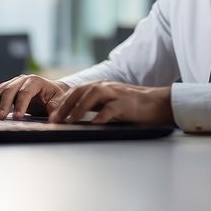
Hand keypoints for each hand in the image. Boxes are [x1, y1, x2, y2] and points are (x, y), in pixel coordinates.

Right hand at [0, 75, 69, 119]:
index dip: (21, 104)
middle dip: (4, 104)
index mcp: (35, 81)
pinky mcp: (7, 90)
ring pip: (0, 91)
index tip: (18, 117)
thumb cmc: (56, 96)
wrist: (51, 92)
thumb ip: (56, 106)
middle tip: (0, 118)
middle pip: (10, 90)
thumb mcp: (60, 100)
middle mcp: (22, 80)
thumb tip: (52, 112)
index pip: (25, 91)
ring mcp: (13, 84)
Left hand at [48, 81, 173, 125]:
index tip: (53, 115)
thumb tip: (75, 117)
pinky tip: (92, 124)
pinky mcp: (125, 104)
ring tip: (68, 120)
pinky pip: (110, 109)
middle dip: (65, 104)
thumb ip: (96, 106)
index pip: (77, 90)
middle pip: (81, 90)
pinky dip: (99, 116)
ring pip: (92, 95)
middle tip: (55, 119)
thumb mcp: (111, 103)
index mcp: (102, 86)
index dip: (63, 102)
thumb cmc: (133, 106)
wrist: (157, 103)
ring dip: (78, 107)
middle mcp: (106, 86)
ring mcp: (116, 94)